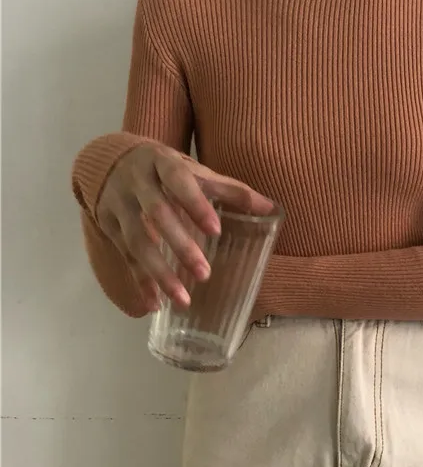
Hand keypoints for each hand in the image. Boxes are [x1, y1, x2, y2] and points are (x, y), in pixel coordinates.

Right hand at [96, 143, 273, 311]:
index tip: (215, 230)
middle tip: (204, 274)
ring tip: (183, 300)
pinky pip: (125, 257)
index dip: (195, 204)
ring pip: (137, 241)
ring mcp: (119, 205)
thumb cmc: (165, 170)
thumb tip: (270, 207)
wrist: (110, 160)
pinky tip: (155, 305)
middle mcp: (136, 182)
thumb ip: (230, 190)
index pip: (178, 180)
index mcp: (162, 163)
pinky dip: (140, 282)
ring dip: (160, 273)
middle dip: (180, 245)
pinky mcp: (108, 226)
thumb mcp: (194, 171)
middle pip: (157, 214)